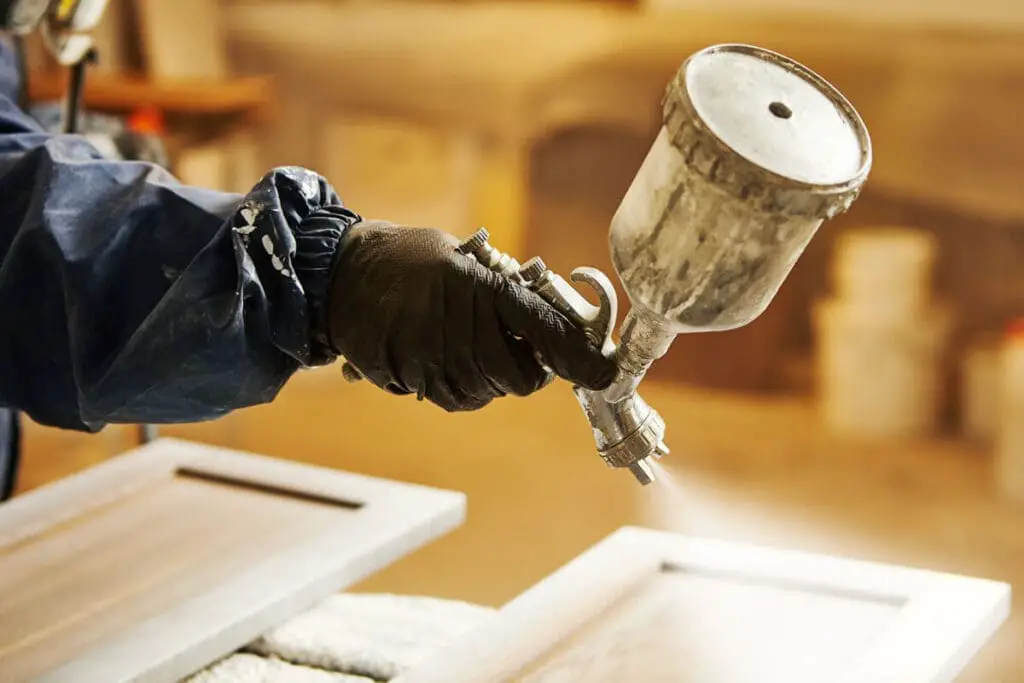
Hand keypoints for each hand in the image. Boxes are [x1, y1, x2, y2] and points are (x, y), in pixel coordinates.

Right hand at [327, 221, 617, 410]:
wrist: (341, 275)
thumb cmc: (409, 260)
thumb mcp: (465, 259)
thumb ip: (507, 293)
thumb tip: (554, 323)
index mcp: (483, 288)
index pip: (547, 331)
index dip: (582, 357)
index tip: (603, 372)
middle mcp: (464, 329)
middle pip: (522, 378)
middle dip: (529, 369)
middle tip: (517, 348)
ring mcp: (437, 360)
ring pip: (489, 392)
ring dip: (492, 377)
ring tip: (469, 344)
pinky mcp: (413, 380)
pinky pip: (457, 399)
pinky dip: (463, 386)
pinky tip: (447, 357)